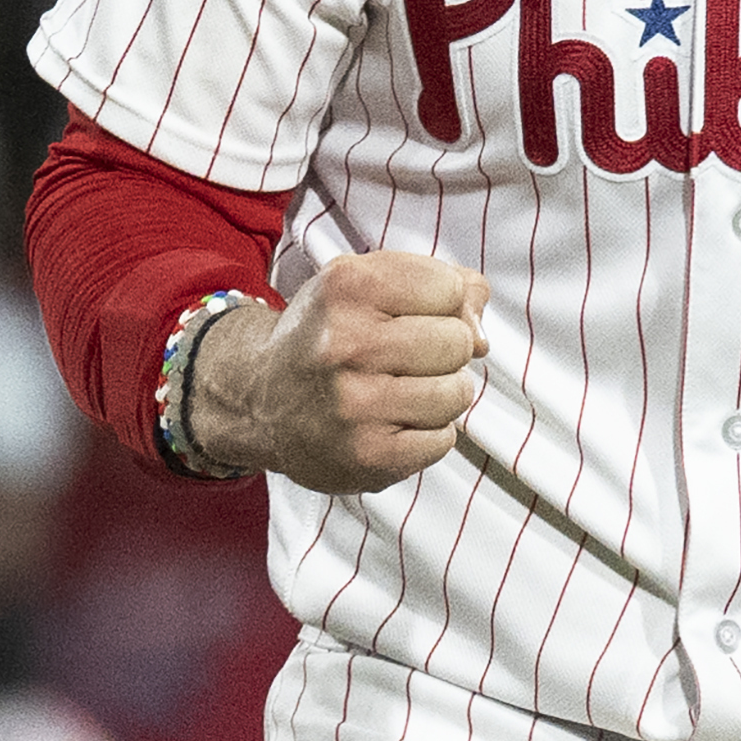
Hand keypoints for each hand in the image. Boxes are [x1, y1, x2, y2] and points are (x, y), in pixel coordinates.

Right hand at [190, 252, 487, 490]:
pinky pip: (442, 441)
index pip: (450, 288)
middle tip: (402, 359)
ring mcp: (355, 405)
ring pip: (457, 393)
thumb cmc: (329, 335)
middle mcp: (346, 344)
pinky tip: (392, 423)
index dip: (442, 303)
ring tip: (400, 391)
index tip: (408, 315)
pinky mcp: (366, 456)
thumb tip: (482, 335)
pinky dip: (428, 434)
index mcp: (348, 287)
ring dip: (440, 394)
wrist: (258, 399)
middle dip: (443, 351)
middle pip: (459, 343)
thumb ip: (444, 285)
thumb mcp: (370, 284)